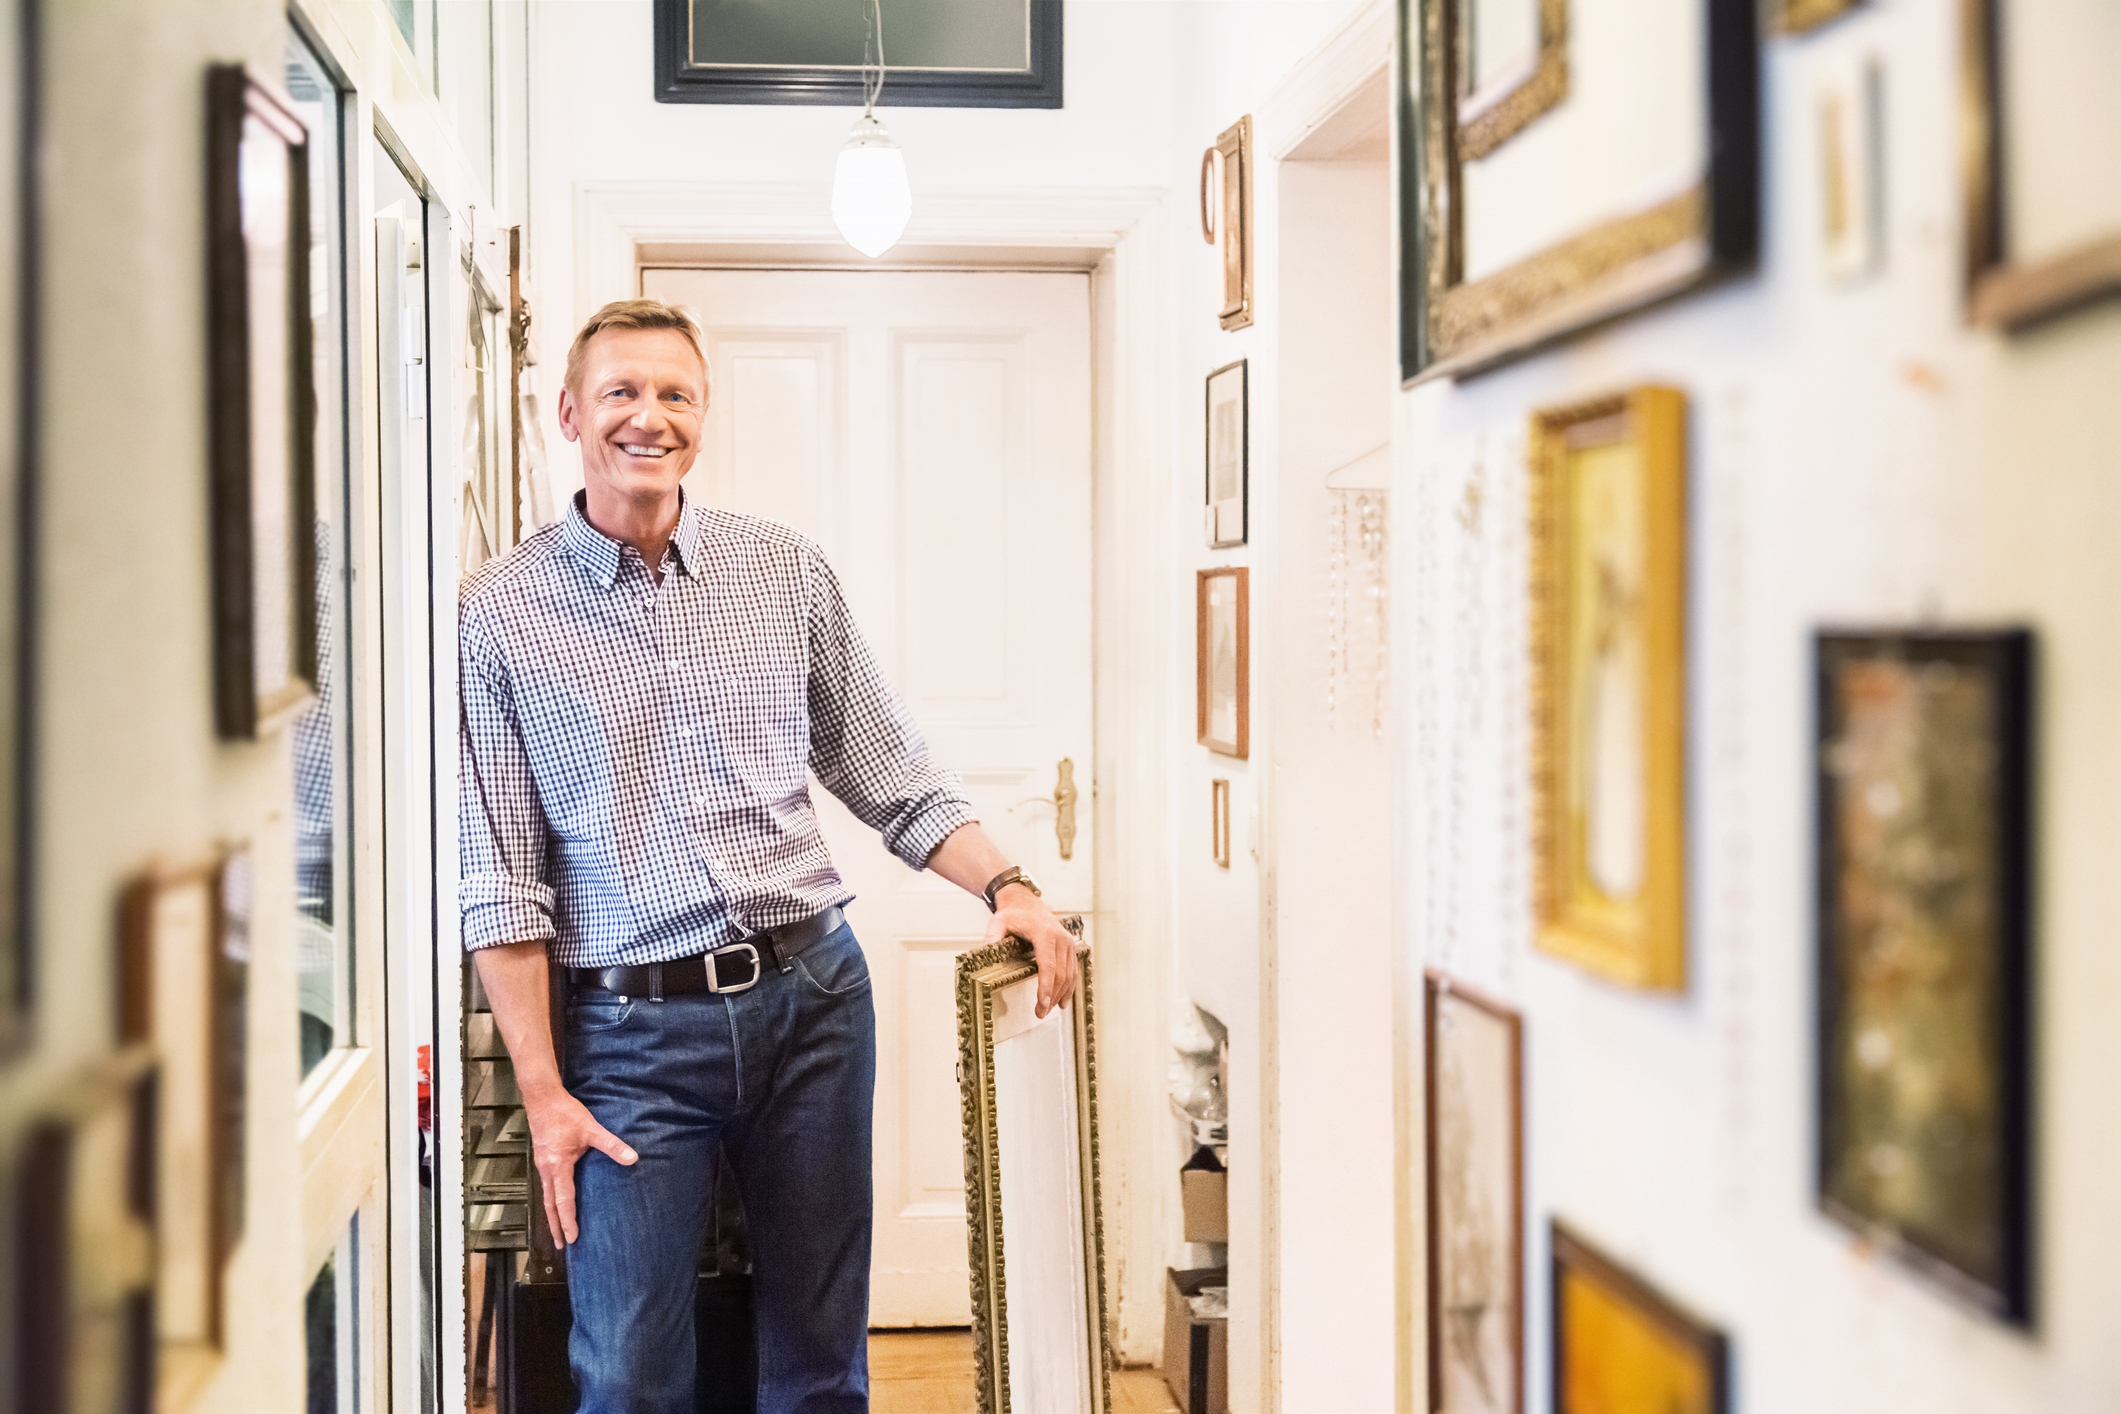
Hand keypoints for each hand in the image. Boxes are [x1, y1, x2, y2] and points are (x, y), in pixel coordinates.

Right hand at [523, 1085, 637, 1244]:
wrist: (542, 1099)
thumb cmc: (565, 1114)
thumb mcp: (592, 1129)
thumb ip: (612, 1145)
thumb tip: (632, 1157)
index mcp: (558, 1166)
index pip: (563, 1200)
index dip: (568, 1221)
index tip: (572, 1238)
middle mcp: (547, 1170)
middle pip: (550, 1205)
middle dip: (556, 1226)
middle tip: (561, 1245)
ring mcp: (542, 1166)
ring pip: (546, 1197)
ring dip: (552, 1215)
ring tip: (557, 1231)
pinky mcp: (543, 1160)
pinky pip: (546, 1186)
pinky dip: (551, 1200)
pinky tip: (556, 1203)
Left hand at [986, 884, 1079, 1016]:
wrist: (1027, 902)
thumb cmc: (1013, 914)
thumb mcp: (998, 922)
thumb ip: (993, 938)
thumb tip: (985, 955)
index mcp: (1045, 934)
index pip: (1048, 965)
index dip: (1046, 987)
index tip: (1042, 1004)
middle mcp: (1061, 938)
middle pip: (1060, 974)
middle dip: (1051, 996)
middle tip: (1040, 1013)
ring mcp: (1068, 943)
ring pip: (1069, 974)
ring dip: (1060, 995)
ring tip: (1048, 1010)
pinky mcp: (1070, 947)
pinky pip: (1073, 970)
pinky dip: (1069, 987)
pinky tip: (1063, 1001)